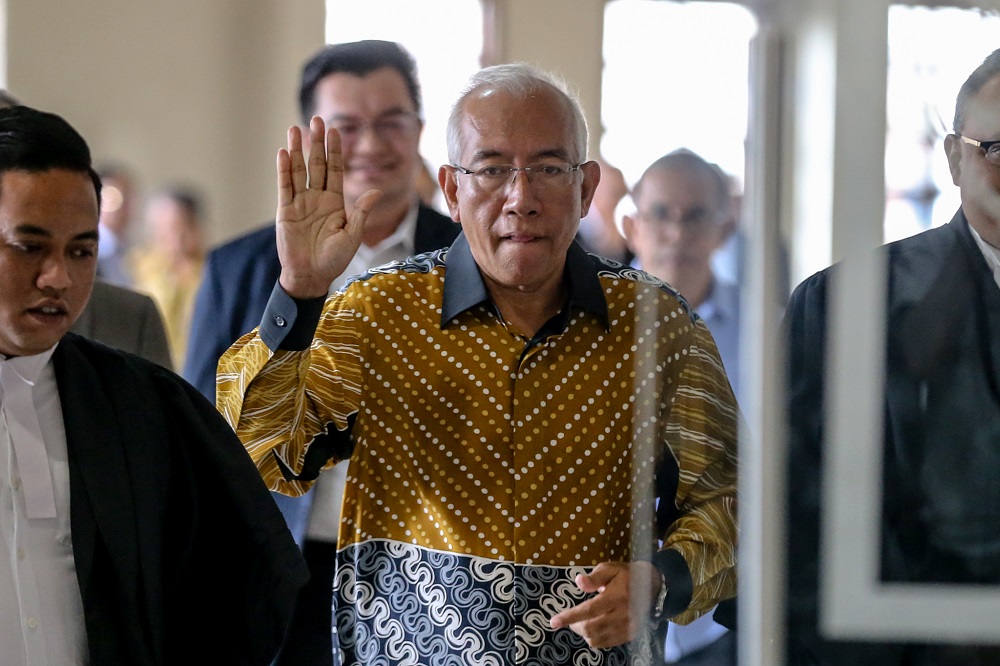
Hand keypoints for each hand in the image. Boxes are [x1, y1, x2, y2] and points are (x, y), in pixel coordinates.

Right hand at [275, 116, 382, 297]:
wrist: (312, 276)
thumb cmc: (334, 259)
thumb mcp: (352, 235)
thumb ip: (361, 212)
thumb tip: (377, 191)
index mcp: (334, 202)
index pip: (335, 170)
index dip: (335, 150)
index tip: (334, 130)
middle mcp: (317, 198)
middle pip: (317, 164)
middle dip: (318, 142)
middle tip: (316, 119)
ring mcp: (300, 202)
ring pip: (298, 170)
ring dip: (297, 150)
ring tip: (295, 129)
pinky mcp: (285, 211)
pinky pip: (284, 186)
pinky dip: (284, 170)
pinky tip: (283, 153)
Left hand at [549, 561, 660, 648]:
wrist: (654, 587)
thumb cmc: (627, 575)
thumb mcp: (611, 569)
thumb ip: (594, 576)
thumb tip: (578, 582)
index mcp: (616, 596)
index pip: (589, 610)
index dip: (570, 617)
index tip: (553, 622)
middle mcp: (622, 615)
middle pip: (591, 628)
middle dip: (575, 625)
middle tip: (570, 619)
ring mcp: (627, 627)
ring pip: (597, 639)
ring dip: (584, 633)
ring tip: (582, 622)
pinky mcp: (630, 635)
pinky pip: (607, 643)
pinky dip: (595, 638)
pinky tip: (594, 628)